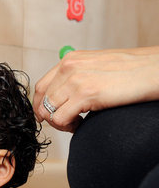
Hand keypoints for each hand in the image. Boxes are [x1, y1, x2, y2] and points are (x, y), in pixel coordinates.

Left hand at [33, 47, 158, 132]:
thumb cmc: (132, 71)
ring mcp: (75, 80)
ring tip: (76, 123)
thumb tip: (62, 96)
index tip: (50, 115)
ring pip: (49, 111)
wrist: (155, 70)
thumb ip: (77, 76)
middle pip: (41, 100)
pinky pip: (60, 118)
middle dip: (48, 116)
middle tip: (66, 122)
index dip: (41, 105)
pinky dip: (68, 127)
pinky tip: (82, 124)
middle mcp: (69, 67)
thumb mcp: (96, 67)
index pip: (40, 87)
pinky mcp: (85, 94)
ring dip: (60, 123)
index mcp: (70, 60)